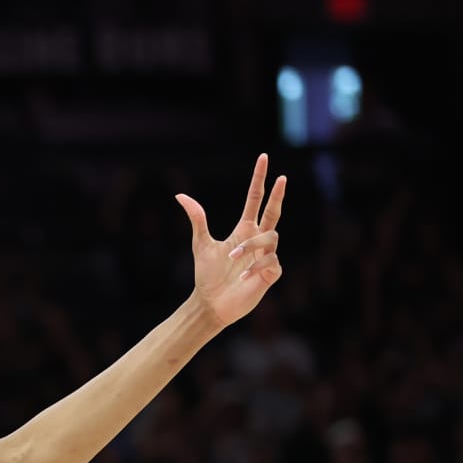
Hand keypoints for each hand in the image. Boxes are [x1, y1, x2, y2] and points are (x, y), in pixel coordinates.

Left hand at [176, 153, 286, 326]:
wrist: (210, 303)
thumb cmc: (207, 276)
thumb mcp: (201, 243)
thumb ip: (197, 218)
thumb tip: (180, 195)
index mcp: (243, 230)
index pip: (255, 199)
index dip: (259, 180)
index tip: (264, 159)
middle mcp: (257, 240)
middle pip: (273, 212)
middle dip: (278, 195)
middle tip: (282, 178)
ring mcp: (266, 256)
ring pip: (271, 237)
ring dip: (250, 246)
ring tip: (232, 258)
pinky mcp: (271, 273)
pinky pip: (271, 261)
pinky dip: (255, 267)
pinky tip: (241, 278)